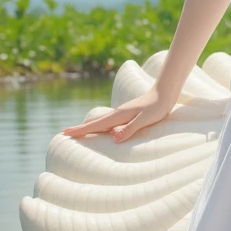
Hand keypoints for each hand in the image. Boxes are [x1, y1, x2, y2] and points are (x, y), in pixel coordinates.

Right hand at [62, 85, 176, 142]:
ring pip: (101, 121)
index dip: (81, 130)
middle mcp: (118, 113)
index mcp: (119, 115)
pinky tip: (103, 129)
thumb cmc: (157, 107)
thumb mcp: (145, 119)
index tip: (65, 133)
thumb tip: (114, 138)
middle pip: (95, 122)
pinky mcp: (128, 114)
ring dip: (89, 126)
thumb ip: (130, 128)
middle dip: (80, 128)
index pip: (96, 125)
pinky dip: (100, 125)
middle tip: (65, 133)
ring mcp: (122, 113)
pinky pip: (109, 121)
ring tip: (79, 131)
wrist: (165, 92)